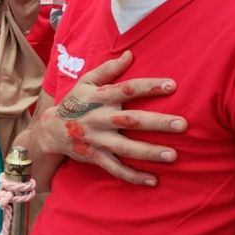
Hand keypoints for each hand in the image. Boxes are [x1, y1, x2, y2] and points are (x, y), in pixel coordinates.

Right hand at [33, 51, 185, 185]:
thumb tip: (130, 54)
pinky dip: (133, 176)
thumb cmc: (74, 103)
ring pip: (126, 148)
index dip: (149, 86)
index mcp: (99, 98)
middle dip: (158, 123)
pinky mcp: (96, 157)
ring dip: (150, 152)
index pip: (127, 89)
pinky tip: (153, 180)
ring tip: (173, 155)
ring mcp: (98, 140)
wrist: (50, 131)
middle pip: (132, 120)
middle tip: (183, 124)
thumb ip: (107, 69)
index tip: (173, 85)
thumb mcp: (85, 82)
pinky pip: (115, 169)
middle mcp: (99, 118)